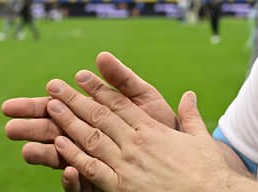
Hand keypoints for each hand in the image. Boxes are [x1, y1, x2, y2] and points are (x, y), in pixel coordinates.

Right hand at [2, 52, 177, 169]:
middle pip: (52, 135)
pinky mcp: (104, 185)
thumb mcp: (143, 98)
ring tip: (27, 151)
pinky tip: (70, 170)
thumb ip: (122, 79)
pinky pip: (86, 186)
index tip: (11, 106)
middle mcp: (89, 142)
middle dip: (31, 131)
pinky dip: (75, 180)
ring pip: (62, 161)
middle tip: (8, 126)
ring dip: (45, 156)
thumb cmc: (161, 125)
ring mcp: (94, 165)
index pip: (58, 110)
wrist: (184, 156)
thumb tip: (101, 56)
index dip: (37, 108)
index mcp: (95, 119)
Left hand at [47, 78, 239, 191]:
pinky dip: (74, 154)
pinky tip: (59, 143)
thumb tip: (189, 95)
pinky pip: (93, 168)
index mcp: (152, 129)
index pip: (119, 103)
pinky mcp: (121, 186)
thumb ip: (190, 116)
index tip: (81, 76)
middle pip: (99, 116)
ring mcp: (127, 164)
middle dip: (74, 99)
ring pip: (91, 137)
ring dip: (68, 121)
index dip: (98, 88)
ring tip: (50, 107)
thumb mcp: (200, 138)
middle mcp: (136, 142)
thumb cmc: (207, 171)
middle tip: (54, 86)